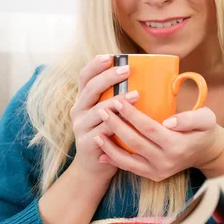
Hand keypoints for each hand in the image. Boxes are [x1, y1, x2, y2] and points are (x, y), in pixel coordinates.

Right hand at [69, 54, 138, 180]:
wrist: (94, 167)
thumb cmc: (108, 136)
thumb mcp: (108, 114)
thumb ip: (117, 99)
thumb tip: (145, 80)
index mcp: (83, 100)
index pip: (85, 77)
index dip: (95, 65)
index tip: (110, 56)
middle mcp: (78, 111)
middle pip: (90, 89)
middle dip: (108, 78)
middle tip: (127, 70)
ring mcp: (80, 127)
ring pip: (98, 110)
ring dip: (117, 101)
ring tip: (135, 94)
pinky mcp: (87, 143)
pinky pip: (103, 131)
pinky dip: (116, 125)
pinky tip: (129, 121)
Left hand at [94, 101, 223, 181]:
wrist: (206, 152)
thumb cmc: (203, 129)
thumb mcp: (206, 118)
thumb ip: (191, 118)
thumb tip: (169, 122)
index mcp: (177, 145)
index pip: (149, 128)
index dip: (131, 115)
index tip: (117, 101)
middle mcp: (166, 161)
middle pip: (135, 143)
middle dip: (116, 126)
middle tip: (102, 110)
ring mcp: (159, 171)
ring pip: (128, 160)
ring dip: (110, 147)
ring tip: (96, 133)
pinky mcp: (153, 176)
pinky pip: (130, 168)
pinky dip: (115, 161)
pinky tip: (101, 153)